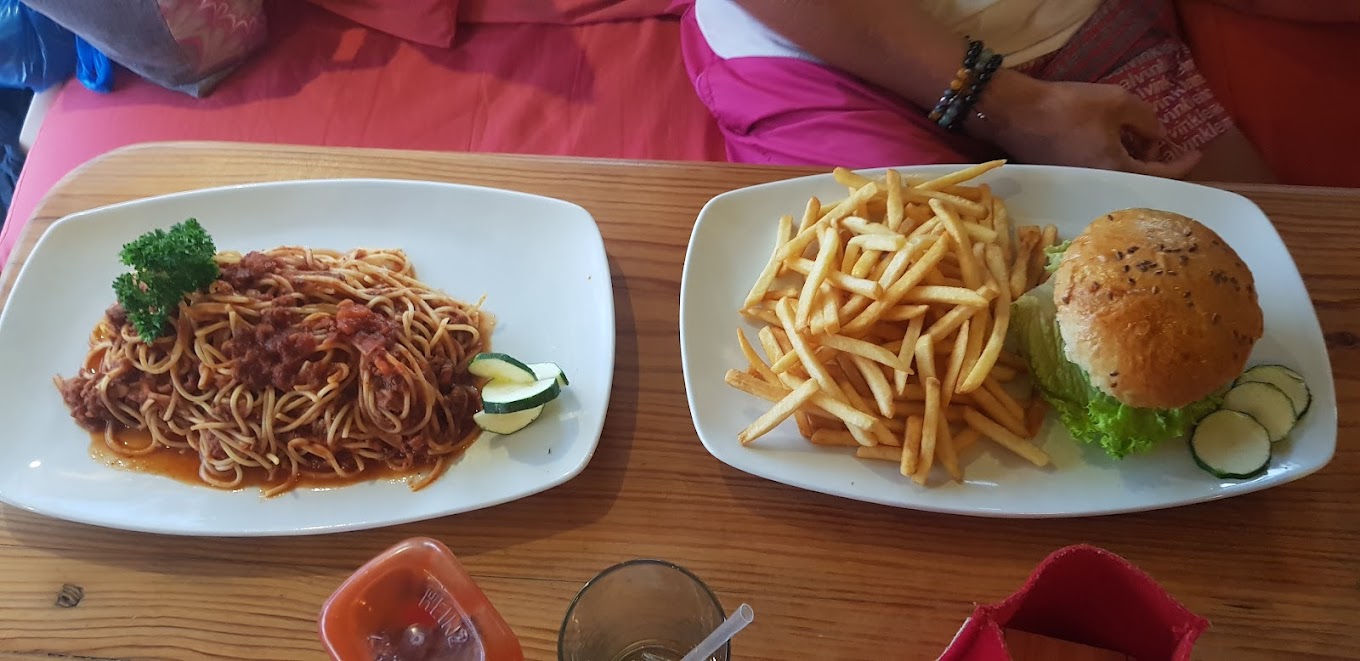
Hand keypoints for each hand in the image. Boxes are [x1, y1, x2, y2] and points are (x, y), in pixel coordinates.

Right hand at [974, 75, 1200, 178]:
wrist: (1015, 113)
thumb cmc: (1067, 107)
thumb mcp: (1118, 102)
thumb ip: (1147, 120)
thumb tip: (1159, 137)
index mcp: (1116, 172)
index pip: (1161, 176)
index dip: (1183, 164)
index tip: (1196, 153)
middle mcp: (1098, 188)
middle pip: (1139, 182)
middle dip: (1153, 163)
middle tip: (1158, 141)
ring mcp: (1079, 187)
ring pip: (1117, 180)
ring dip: (1131, 162)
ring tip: (1135, 139)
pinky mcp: (1064, 181)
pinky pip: (1099, 176)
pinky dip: (1111, 163)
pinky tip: (1109, 143)